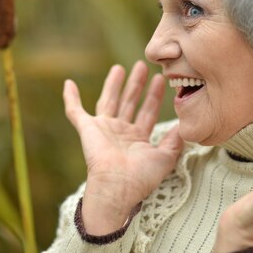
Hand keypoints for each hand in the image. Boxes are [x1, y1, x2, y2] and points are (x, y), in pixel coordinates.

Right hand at [63, 61, 183, 234]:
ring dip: (113, 84)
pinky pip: (75, 111)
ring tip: (119, 68)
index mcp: (137, 140)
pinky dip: (71, 98)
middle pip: (129, 102)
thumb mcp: (165, 158)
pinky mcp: (87, 129)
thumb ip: (175, 141)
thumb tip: (184, 126)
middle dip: (136, 84)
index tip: (160, 80)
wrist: (117, 186)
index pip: (147, 112)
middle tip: (142, 66)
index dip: (154, 96)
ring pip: (108, 100)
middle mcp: (120, 133)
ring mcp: (103, 129)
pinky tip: (68, 83)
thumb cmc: (141, 177)